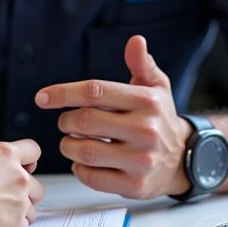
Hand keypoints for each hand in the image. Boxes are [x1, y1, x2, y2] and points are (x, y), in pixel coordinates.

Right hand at [0, 139, 43, 226]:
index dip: (29, 160)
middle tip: (6, 195)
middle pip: (36, 185)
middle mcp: (19, 176)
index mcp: (7, 154)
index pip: (33, 150)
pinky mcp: (17, 221)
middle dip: (25, 192)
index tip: (24, 167)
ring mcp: (21, 199)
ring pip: (32, 208)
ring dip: (20, 210)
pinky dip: (13, 225)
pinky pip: (23, 224)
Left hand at [35, 35, 190, 198]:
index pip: (94, 92)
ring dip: (68, 145)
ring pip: (84, 151)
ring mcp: (141, 160)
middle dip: (66, 121)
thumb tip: (135, 40)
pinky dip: (79, 168)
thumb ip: (141, 63)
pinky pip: (92, 177)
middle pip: (85, 121)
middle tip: (66, 122)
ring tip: (72, 141)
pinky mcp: (135, 186)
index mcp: (147, 102)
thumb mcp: (156, 88)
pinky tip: (84, 162)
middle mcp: (146, 130)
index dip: (62, 93)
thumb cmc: (161, 119)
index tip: (42, 98)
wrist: (185, 159)